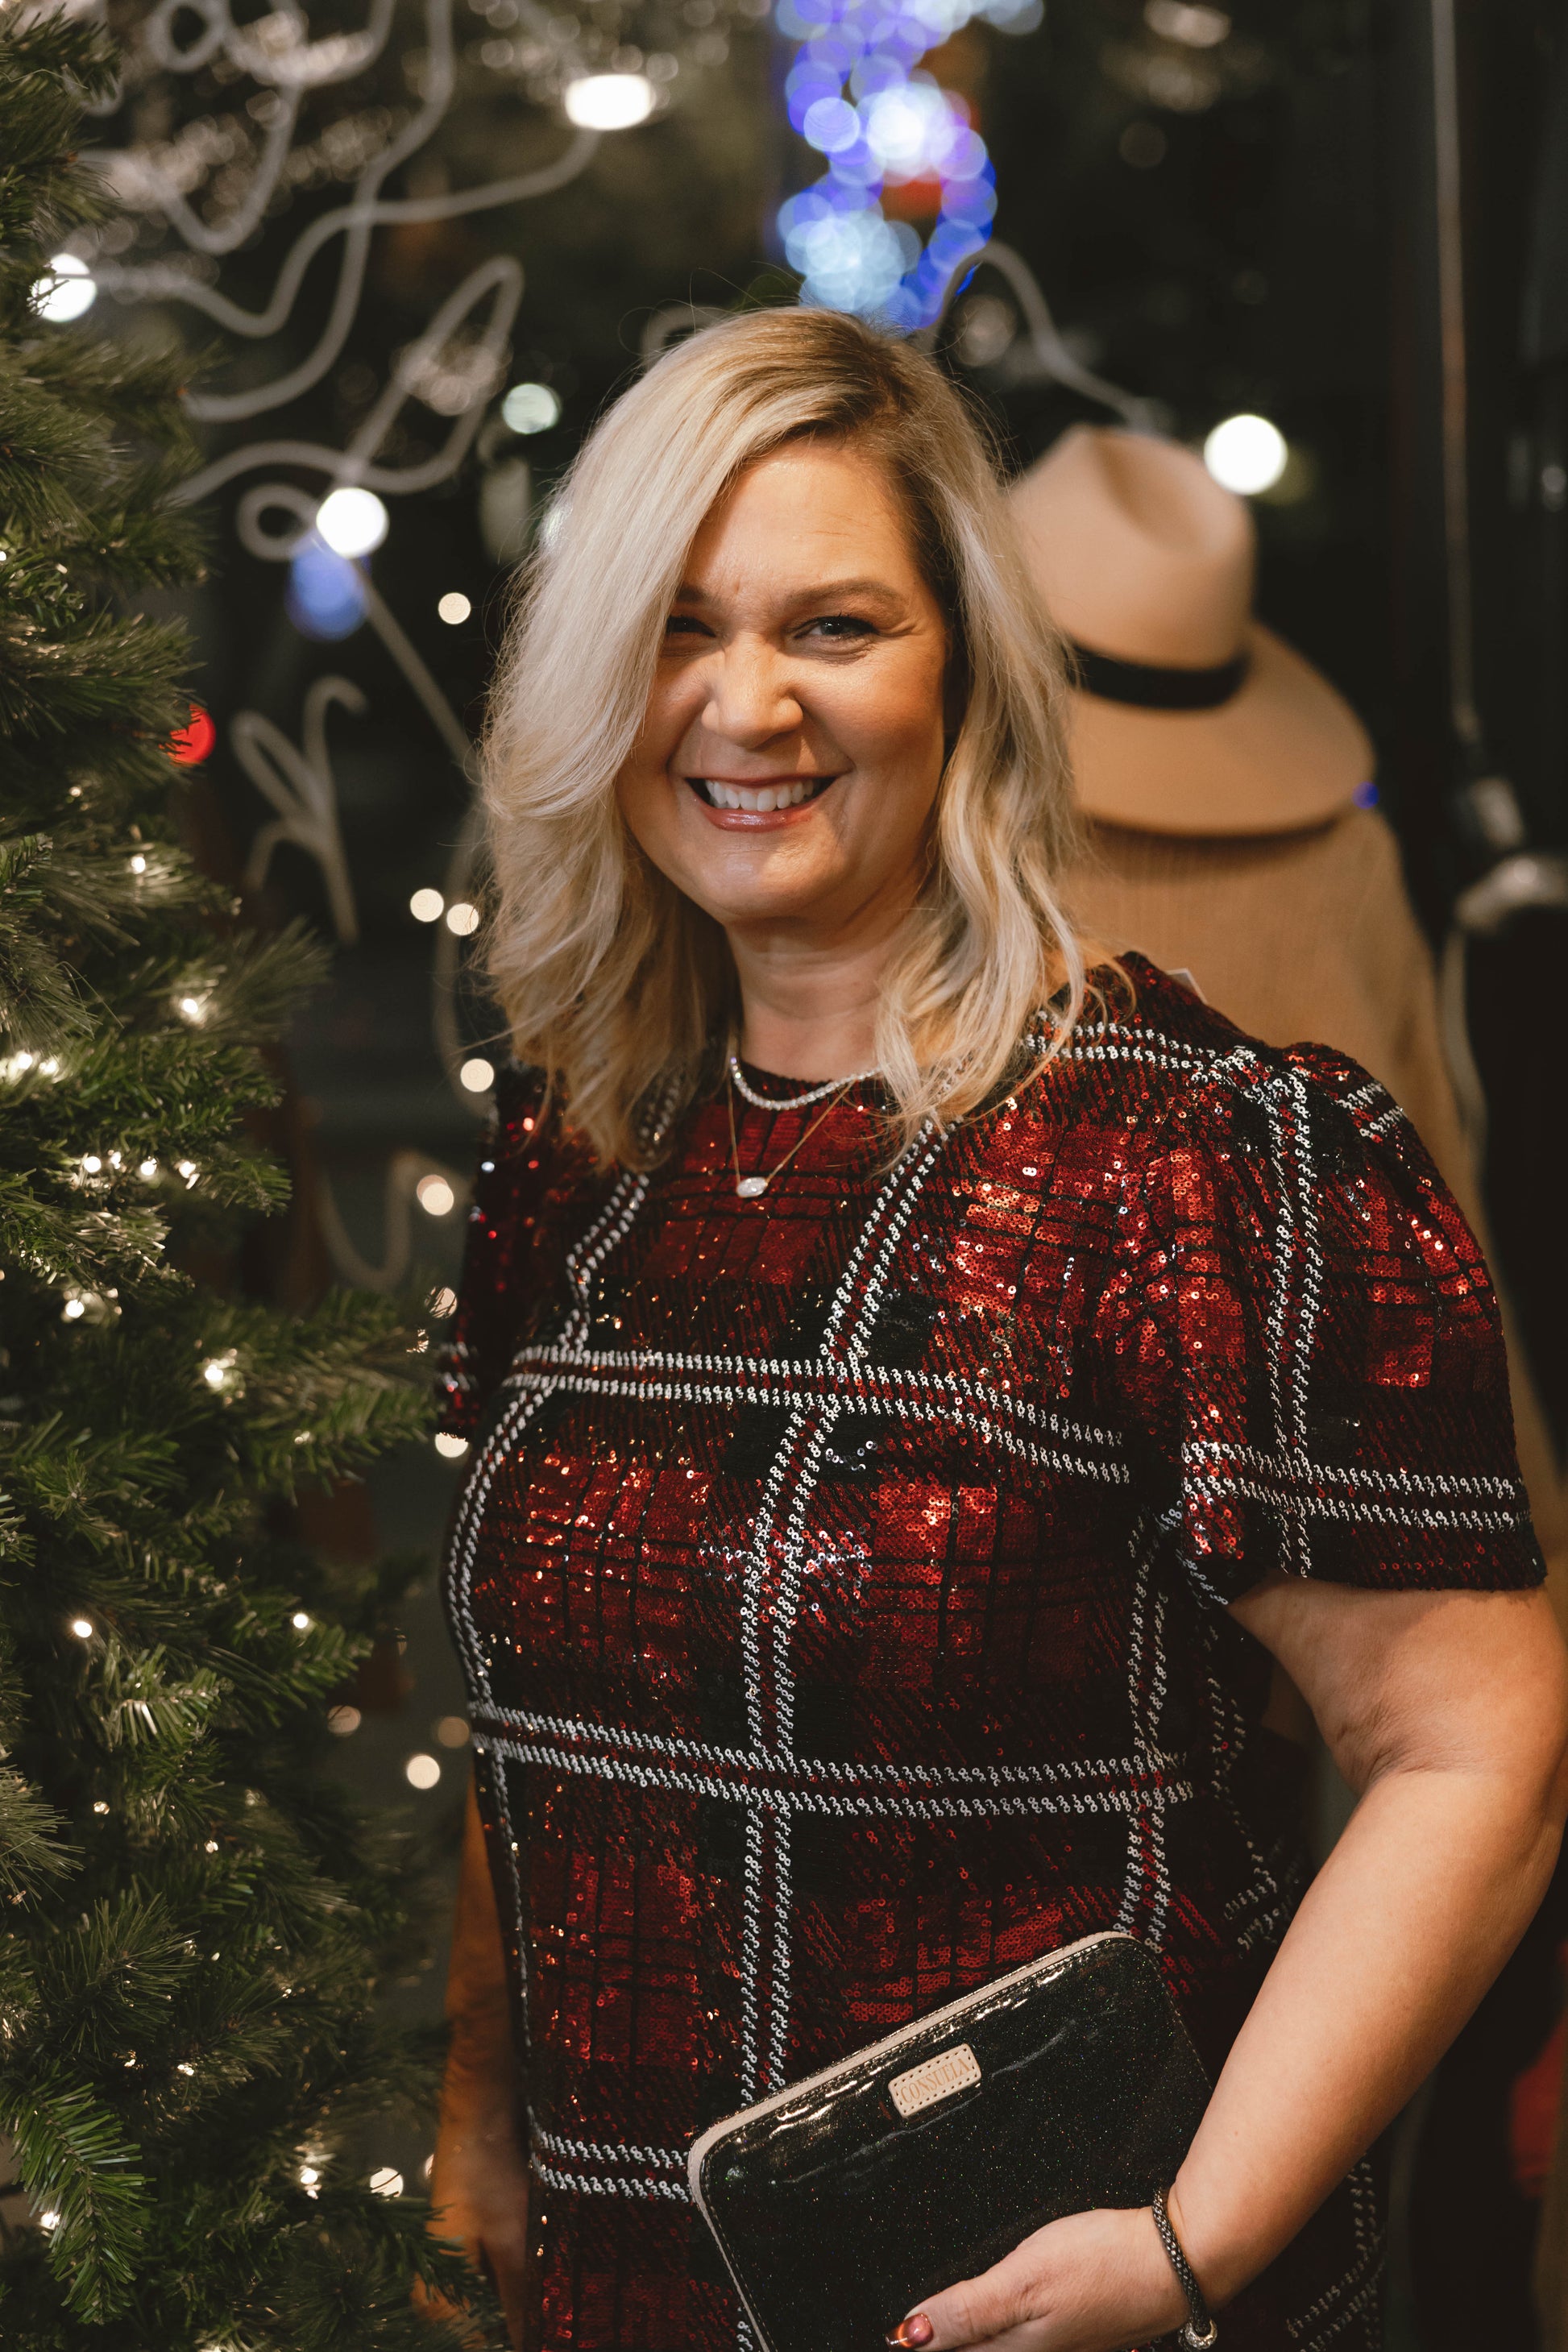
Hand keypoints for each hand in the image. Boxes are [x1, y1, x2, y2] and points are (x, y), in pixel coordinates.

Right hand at [415, 2098, 531, 2348]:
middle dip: (519, 2327)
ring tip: (554, 2301)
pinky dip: (515, 2287)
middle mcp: (435, 2295)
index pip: (480, 2348)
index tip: (550, 2333)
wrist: (477, 2117)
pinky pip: (489, 2289)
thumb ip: (521, 2303)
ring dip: (521, 2310)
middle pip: (483, 2333)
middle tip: (557, 2316)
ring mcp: (447, 2274)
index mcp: (439, 2301)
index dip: (516, 2344)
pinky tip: (540, 2277)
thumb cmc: (490, 2175)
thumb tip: (532, 2346)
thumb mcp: (513, 2241)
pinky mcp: (461, 2254)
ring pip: (490, 2312)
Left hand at [886, 2204, 1191, 2351]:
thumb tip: (911, 2333)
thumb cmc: (1104, 2264)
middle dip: (937, 2338)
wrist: (1174, 2259)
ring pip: (995, 2345)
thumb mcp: (1024, 2280)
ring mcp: (1057, 2345)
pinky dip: (994, 2326)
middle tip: (906, 2328)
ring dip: (965, 2333)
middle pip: (971, 2351)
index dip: (915, 2340)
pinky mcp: (1075, 2330)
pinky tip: (990, 2311)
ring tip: (933, 2322)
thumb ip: (968, 2309)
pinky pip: (1018, 2336)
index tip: (890, 2332)